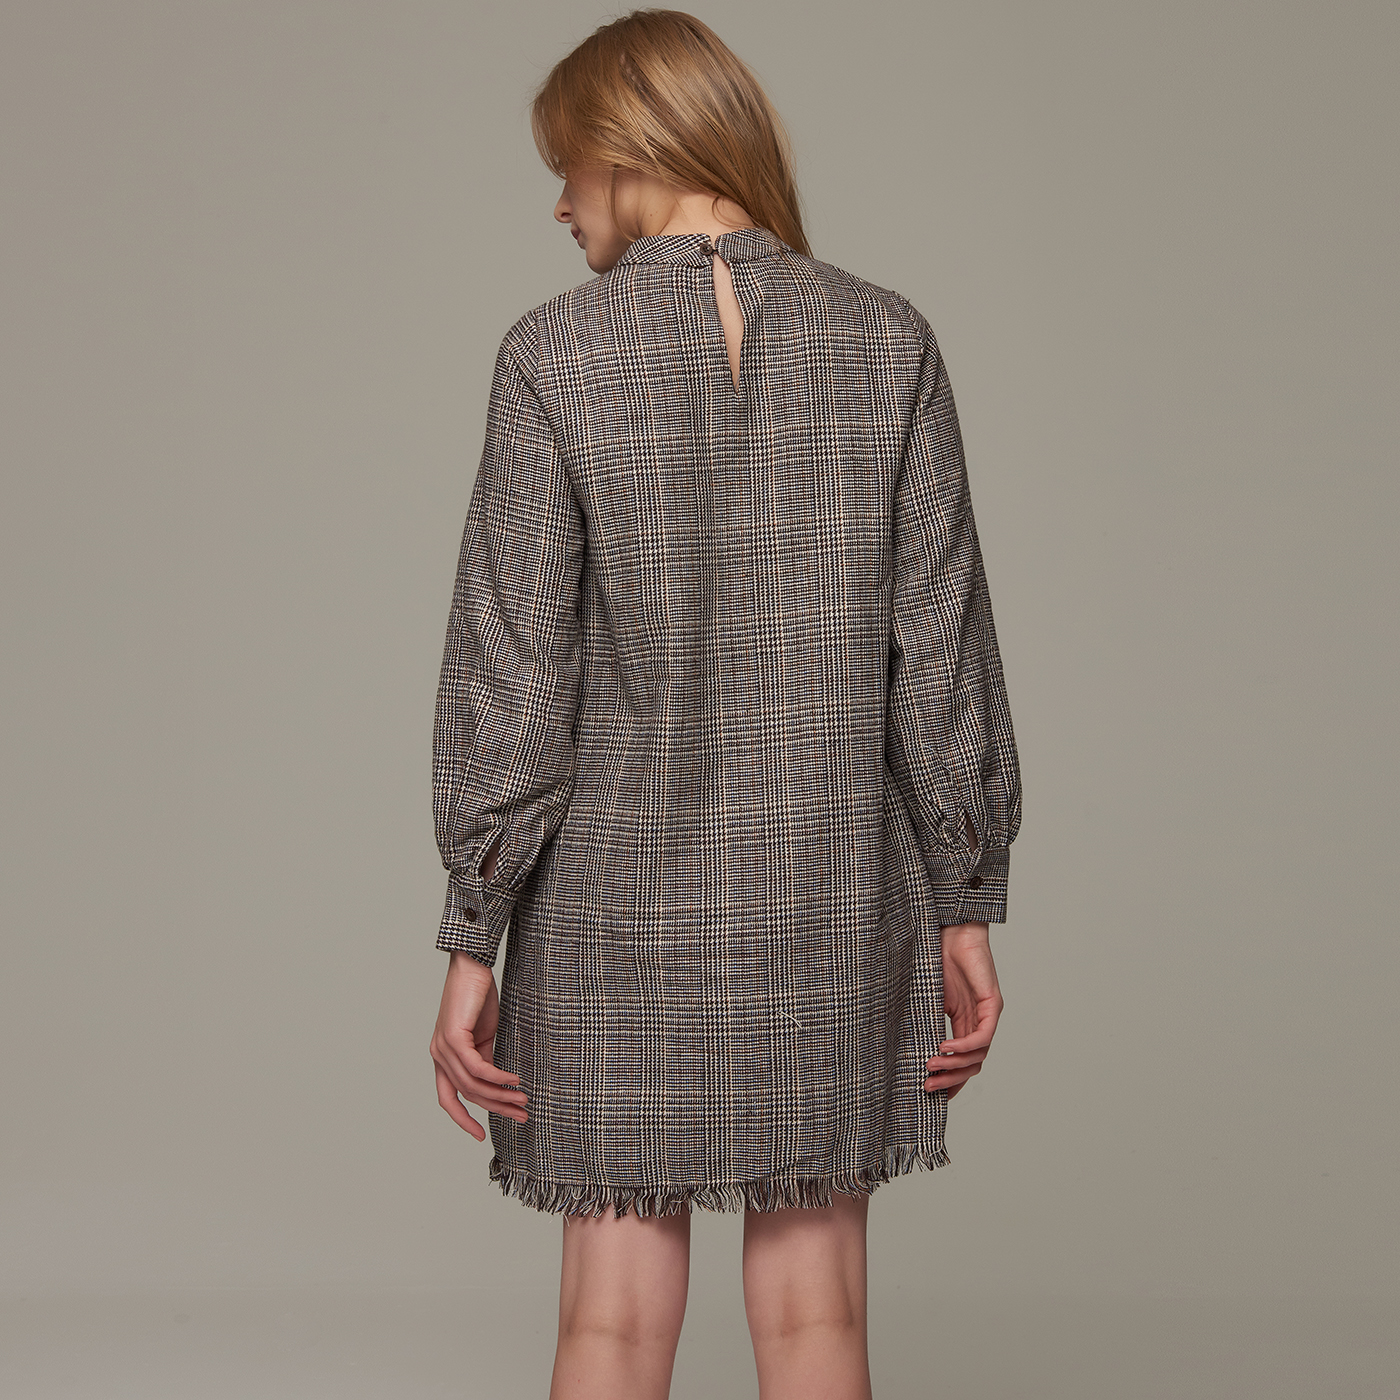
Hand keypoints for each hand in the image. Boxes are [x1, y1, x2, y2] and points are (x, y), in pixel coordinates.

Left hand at [430, 950, 528, 1139]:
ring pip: (473, 1085)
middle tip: (520, 1116)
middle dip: (495, 1109)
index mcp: (443, 1057)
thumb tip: (499, 1083)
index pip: (448, 1098)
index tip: (480, 1136)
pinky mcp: (454, 1038)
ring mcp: (443, 1048)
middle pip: (466, 1095)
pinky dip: (497, 1078)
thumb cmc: (478, 995)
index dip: (462, 1120)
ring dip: (500, 1096)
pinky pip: (477, 1068)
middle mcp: (438, 1055)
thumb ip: (485, 1058)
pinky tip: (514, 1080)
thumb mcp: (483, 1034)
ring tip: (524, 1100)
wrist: (471, 965)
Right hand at [924, 922, 1002, 1099]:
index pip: (963, 1061)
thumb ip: (921, 1020)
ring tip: (931, 1067)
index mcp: (963, 1021)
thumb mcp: (924, 997)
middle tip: (927, 1087)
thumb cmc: (935, 956)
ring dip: (954, 1066)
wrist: (950, 928)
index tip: (931, 1094)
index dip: (950, 1080)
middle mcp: (978, 1021)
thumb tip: (898, 1047)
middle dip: (950, 1080)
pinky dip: (965, 1047)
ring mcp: (987, 1014)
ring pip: (978, 1055)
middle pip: (972, 1064)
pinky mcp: (992, 1003)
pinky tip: (945, 1048)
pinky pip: (982, 1035)